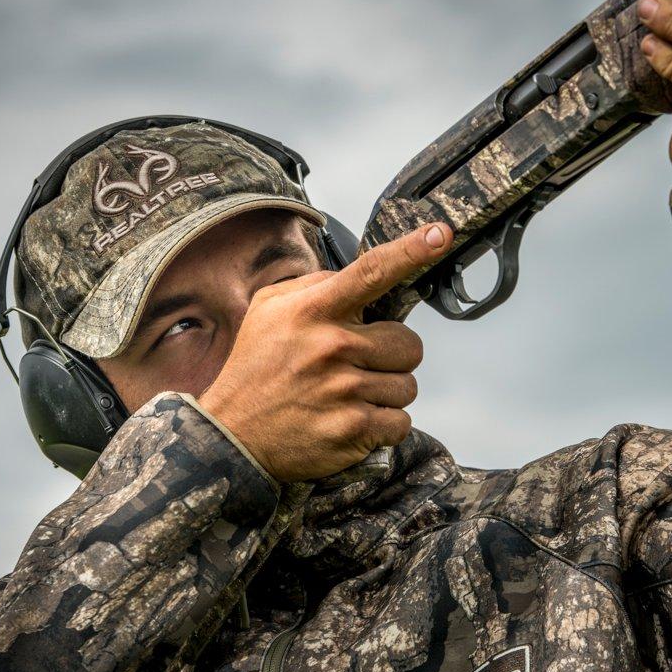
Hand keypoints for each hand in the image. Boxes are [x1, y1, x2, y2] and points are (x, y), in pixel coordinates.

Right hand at [198, 223, 453, 481]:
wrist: (231, 437)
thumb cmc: (255, 370)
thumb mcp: (268, 311)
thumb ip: (314, 287)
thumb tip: (359, 276)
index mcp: (312, 311)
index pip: (371, 272)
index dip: (410, 251)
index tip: (440, 234)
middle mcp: (330, 347)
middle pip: (409, 344)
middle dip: (392, 357)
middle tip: (357, 367)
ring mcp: (344, 390)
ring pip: (407, 386)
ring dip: (385, 393)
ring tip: (346, 397)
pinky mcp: (353, 429)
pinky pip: (400, 422)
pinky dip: (383, 425)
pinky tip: (350, 421)